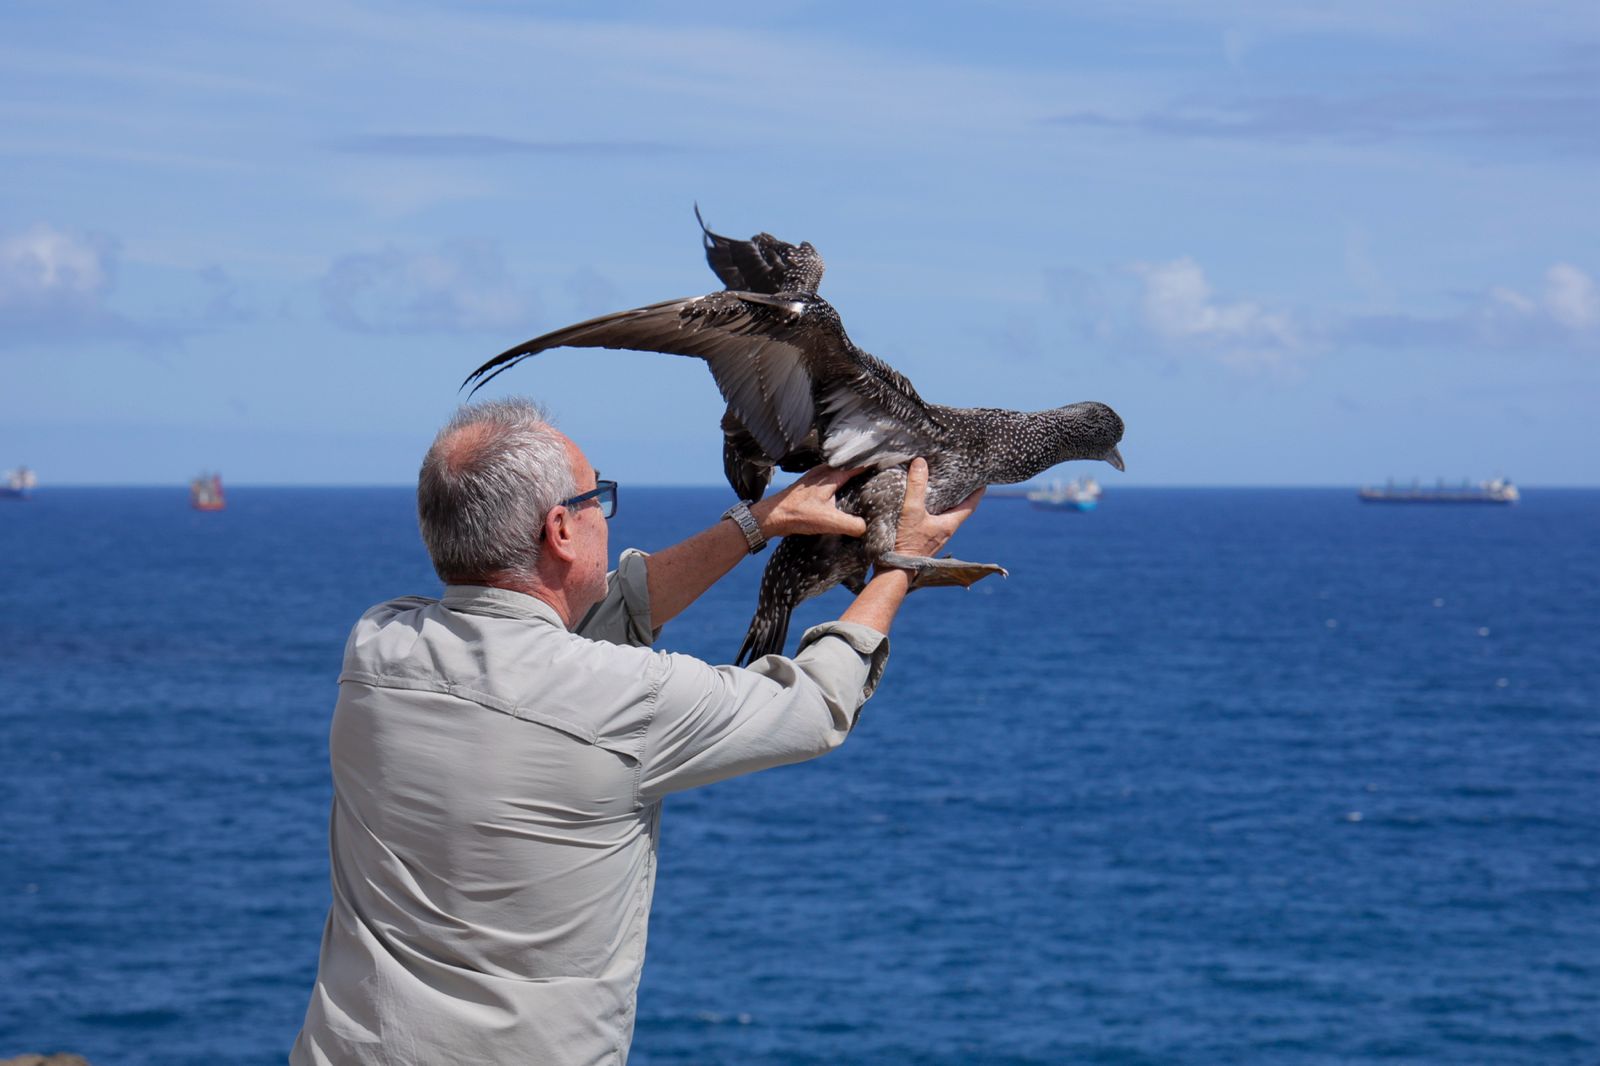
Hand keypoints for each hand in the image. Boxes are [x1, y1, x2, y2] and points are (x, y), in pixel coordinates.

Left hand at [750, 465, 867, 537]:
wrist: (771, 516)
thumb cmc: (797, 515)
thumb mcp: (829, 522)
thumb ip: (851, 524)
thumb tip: (866, 527)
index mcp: (831, 476)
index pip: (856, 465)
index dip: (871, 462)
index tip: (886, 460)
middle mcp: (823, 472)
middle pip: (847, 465)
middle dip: (862, 466)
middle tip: (878, 468)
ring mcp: (814, 477)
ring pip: (837, 470)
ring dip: (849, 472)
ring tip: (863, 477)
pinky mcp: (808, 485)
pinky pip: (829, 477)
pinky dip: (839, 480)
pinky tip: (841, 490)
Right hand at [893, 458, 981, 556]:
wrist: (895, 570)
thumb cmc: (907, 543)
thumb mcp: (912, 511)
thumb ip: (916, 487)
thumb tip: (921, 463)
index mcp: (949, 524)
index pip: (970, 505)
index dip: (977, 493)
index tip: (983, 481)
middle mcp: (946, 532)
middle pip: (959, 510)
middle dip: (960, 496)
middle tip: (960, 480)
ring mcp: (935, 538)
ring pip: (945, 517)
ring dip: (945, 504)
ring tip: (941, 489)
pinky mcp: (924, 541)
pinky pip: (933, 523)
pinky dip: (932, 512)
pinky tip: (922, 507)